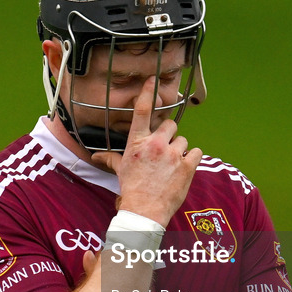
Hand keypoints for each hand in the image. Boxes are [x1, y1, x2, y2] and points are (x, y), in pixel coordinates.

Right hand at [91, 77, 202, 225]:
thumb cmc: (131, 190)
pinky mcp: (188, 166)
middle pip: (170, 125)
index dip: (147, 93)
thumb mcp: (120, 171)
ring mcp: (173, 154)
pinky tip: (183, 168)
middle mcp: (156, 144)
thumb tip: (95, 156)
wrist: (145, 211)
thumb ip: (110, 159)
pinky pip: (197, 152)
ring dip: (180, 149)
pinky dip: (192, 158)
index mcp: (138, 143)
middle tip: (164, 149)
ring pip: (183, 140)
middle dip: (169, 135)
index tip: (152, 80)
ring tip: (172, 164)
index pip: (142, 111)